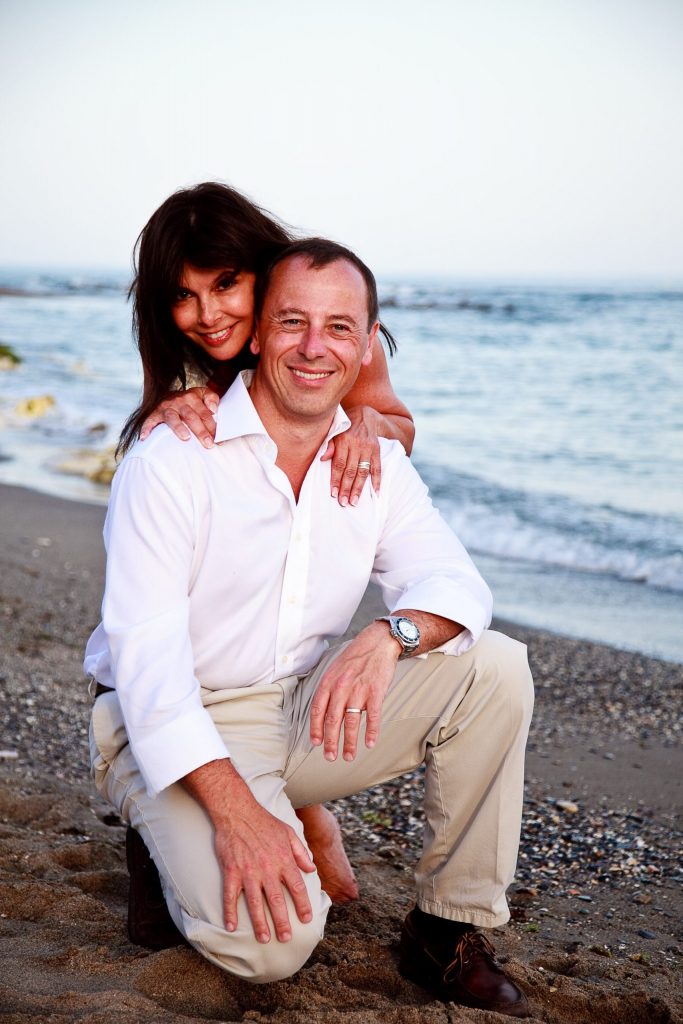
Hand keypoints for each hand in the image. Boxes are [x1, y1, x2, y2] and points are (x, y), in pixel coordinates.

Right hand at [139, 386, 218, 447]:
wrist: (169, 396)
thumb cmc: (190, 401)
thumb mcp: (202, 394)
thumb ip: (211, 398)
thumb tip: (213, 409)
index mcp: (192, 397)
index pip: (205, 413)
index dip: (212, 426)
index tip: (218, 439)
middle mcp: (179, 401)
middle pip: (191, 417)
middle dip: (201, 431)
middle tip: (209, 444)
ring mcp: (166, 407)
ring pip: (172, 418)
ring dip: (179, 428)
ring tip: (186, 438)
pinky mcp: (154, 414)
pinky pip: (150, 421)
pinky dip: (147, 428)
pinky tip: (145, 438)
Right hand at [215, 799, 315, 943]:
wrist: (237, 811)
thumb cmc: (264, 821)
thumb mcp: (288, 832)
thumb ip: (301, 851)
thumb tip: (312, 868)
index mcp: (284, 860)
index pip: (297, 887)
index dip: (303, 905)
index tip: (306, 919)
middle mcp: (268, 868)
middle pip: (277, 901)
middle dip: (283, 922)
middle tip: (286, 938)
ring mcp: (248, 872)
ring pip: (255, 903)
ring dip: (260, 923)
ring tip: (264, 939)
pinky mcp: (231, 871)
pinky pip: (231, 896)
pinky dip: (230, 912)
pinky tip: (231, 927)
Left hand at [309, 623, 399, 761]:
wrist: (378, 643)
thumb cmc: (356, 657)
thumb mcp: (335, 669)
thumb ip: (329, 689)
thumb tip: (323, 711)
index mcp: (329, 682)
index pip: (317, 709)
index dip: (316, 728)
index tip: (315, 743)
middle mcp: (341, 687)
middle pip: (332, 720)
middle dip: (330, 742)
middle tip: (330, 757)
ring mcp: (359, 690)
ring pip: (351, 722)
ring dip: (349, 742)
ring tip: (348, 756)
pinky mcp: (376, 692)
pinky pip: (372, 716)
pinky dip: (371, 732)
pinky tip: (370, 743)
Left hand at [320, 406, 381, 506]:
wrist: (365, 415)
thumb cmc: (345, 427)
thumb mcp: (334, 431)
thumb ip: (329, 445)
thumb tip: (322, 458)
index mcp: (344, 440)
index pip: (339, 464)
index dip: (336, 480)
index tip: (334, 493)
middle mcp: (357, 444)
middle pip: (351, 470)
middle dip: (347, 488)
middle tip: (343, 502)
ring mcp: (368, 448)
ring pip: (363, 472)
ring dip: (359, 488)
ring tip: (354, 501)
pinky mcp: (377, 450)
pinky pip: (377, 468)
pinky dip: (377, 481)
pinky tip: (376, 493)